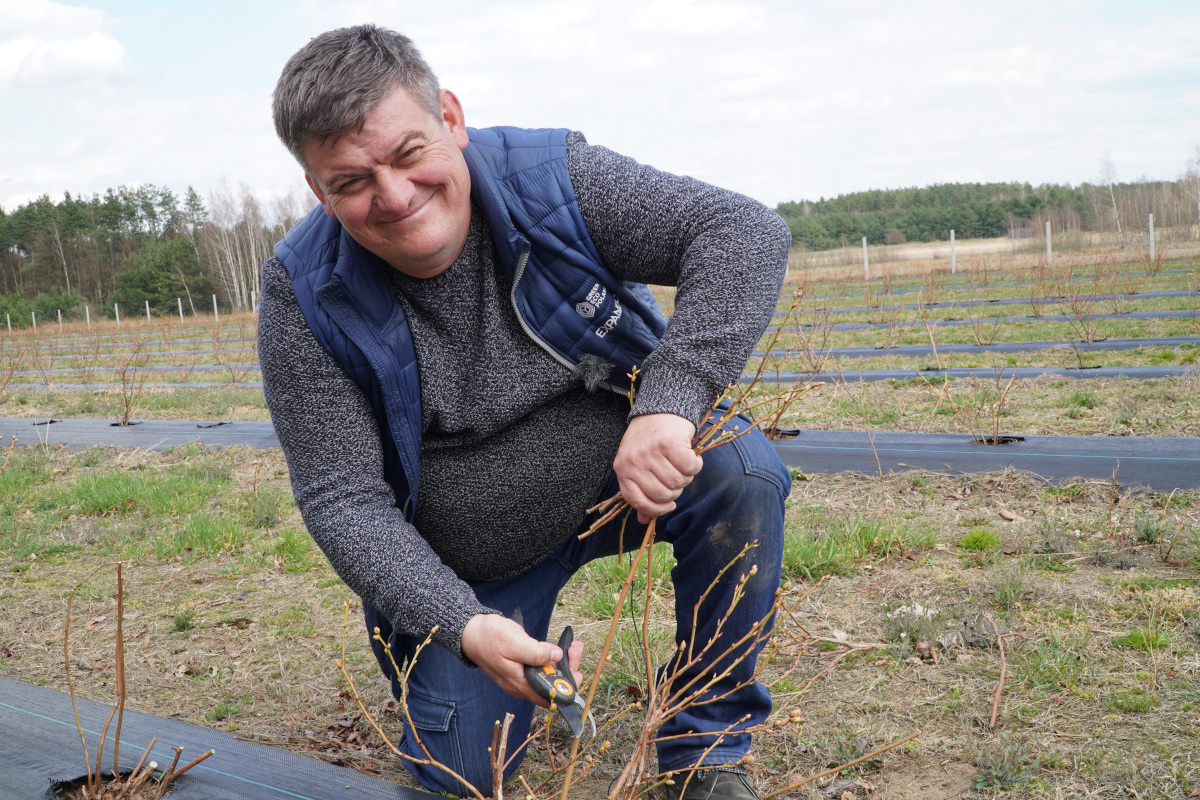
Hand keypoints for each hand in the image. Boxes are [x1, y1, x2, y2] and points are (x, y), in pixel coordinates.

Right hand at [460, 614, 583, 706]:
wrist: (471, 632)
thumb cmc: (489, 636)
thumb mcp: (513, 641)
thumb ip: (535, 651)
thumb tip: (556, 656)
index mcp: (519, 684)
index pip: (549, 697)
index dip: (566, 688)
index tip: (576, 669)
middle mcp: (521, 686)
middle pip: (552, 687)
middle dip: (568, 670)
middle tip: (575, 649)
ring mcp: (521, 678)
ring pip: (548, 677)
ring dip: (563, 663)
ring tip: (572, 646)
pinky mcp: (522, 669)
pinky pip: (542, 669)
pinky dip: (553, 659)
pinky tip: (559, 648)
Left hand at [613, 413, 702, 523]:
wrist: (661, 408)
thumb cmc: (648, 439)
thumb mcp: (636, 464)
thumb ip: (639, 492)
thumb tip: (643, 521)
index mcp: (622, 469)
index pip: (638, 501)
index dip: (656, 509)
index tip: (669, 505)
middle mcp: (634, 461)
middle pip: (662, 494)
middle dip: (675, 490)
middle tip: (677, 477)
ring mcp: (651, 452)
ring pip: (678, 482)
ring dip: (686, 476)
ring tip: (682, 464)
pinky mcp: (670, 442)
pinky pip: (690, 468)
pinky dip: (696, 464)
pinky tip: (692, 456)